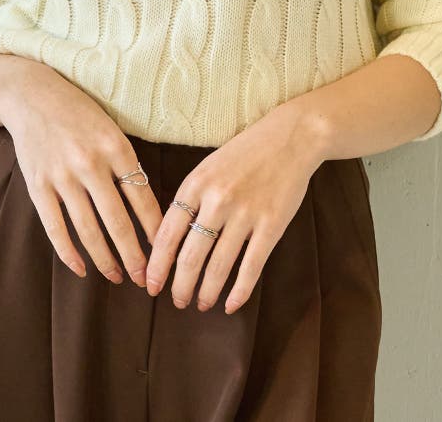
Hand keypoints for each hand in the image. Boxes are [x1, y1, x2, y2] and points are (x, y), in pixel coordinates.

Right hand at [0, 58, 162, 286]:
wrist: (31, 95)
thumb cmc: (79, 113)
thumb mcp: (111, 129)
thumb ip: (126, 163)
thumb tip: (148, 207)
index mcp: (116, 148)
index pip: (143, 199)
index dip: (155, 230)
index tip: (166, 252)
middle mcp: (90, 163)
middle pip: (118, 222)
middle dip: (134, 256)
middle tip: (146, 280)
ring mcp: (62, 176)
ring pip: (88, 230)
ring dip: (105, 259)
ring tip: (118, 277)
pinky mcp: (38, 185)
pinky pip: (55, 228)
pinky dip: (69, 252)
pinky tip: (81, 268)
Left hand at [144, 107, 324, 312]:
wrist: (290, 137)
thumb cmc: (245, 153)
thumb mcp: (207, 167)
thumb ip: (190, 198)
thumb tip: (168, 238)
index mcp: (195, 184)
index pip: (167, 233)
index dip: (157, 265)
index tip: (150, 284)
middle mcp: (217, 200)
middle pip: (190, 255)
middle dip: (179, 285)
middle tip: (176, 302)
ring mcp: (246, 213)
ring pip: (218, 266)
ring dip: (206, 292)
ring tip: (200, 304)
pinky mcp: (272, 224)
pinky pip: (251, 266)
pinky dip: (240, 291)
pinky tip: (231, 304)